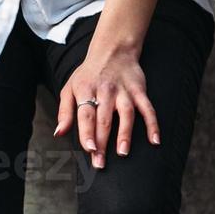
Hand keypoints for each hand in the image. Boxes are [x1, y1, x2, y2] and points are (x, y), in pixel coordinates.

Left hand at [54, 47, 160, 168]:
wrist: (112, 51)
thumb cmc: (88, 75)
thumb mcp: (70, 88)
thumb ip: (65, 112)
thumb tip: (59, 133)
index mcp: (85, 89)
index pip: (86, 113)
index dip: (87, 132)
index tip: (89, 149)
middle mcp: (105, 90)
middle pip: (104, 119)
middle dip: (102, 142)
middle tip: (100, 163)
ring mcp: (124, 91)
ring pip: (126, 114)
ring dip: (125, 134)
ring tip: (122, 153)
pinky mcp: (139, 91)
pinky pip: (148, 109)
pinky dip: (153, 124)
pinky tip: (155, 140)